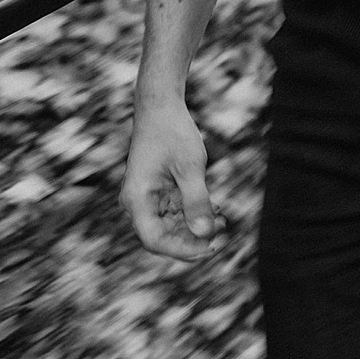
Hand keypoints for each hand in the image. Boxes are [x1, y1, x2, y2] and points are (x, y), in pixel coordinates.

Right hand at [120, 99, 228, 260]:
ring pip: (169, 225)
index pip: (155, 240)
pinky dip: (193, 213)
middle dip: (192, 238)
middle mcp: (137, 203)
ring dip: (195, 226)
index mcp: (137, 200)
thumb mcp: (190, 168)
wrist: (161, 108)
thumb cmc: (173, 133)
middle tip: (222, 231)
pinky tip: (215, 209)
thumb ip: (197, 202)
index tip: (211, 247)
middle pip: (162, 236)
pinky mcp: (157, 191)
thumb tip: (206, 234)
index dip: (182, 250)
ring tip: (222, 219)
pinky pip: (173, 211)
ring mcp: (146, 197)